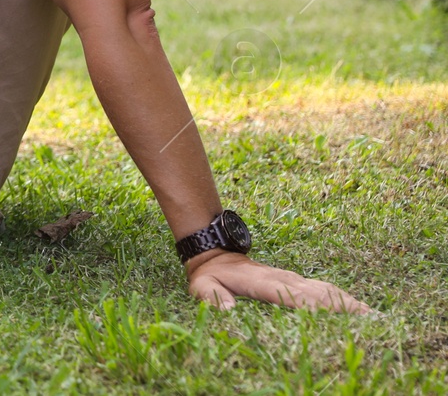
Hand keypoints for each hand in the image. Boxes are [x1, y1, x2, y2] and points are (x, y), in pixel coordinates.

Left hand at [186, 251, 370, 313]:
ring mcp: (291, 278)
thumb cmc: (210, 276)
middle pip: (317, 293)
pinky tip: (358, 309)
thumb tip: (228, 310)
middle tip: (368, 320)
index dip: (312, 305)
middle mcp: (283, 279)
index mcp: (262, 283)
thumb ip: (213, 298)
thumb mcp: (202, 287)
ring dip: (347, 302)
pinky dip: (342, 298)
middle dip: (341, 306)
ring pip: (324, 289)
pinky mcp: (296, 281)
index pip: (291, 295)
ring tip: (371, 316)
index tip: (333, 314)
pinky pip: (323, 289)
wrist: (215, 254)